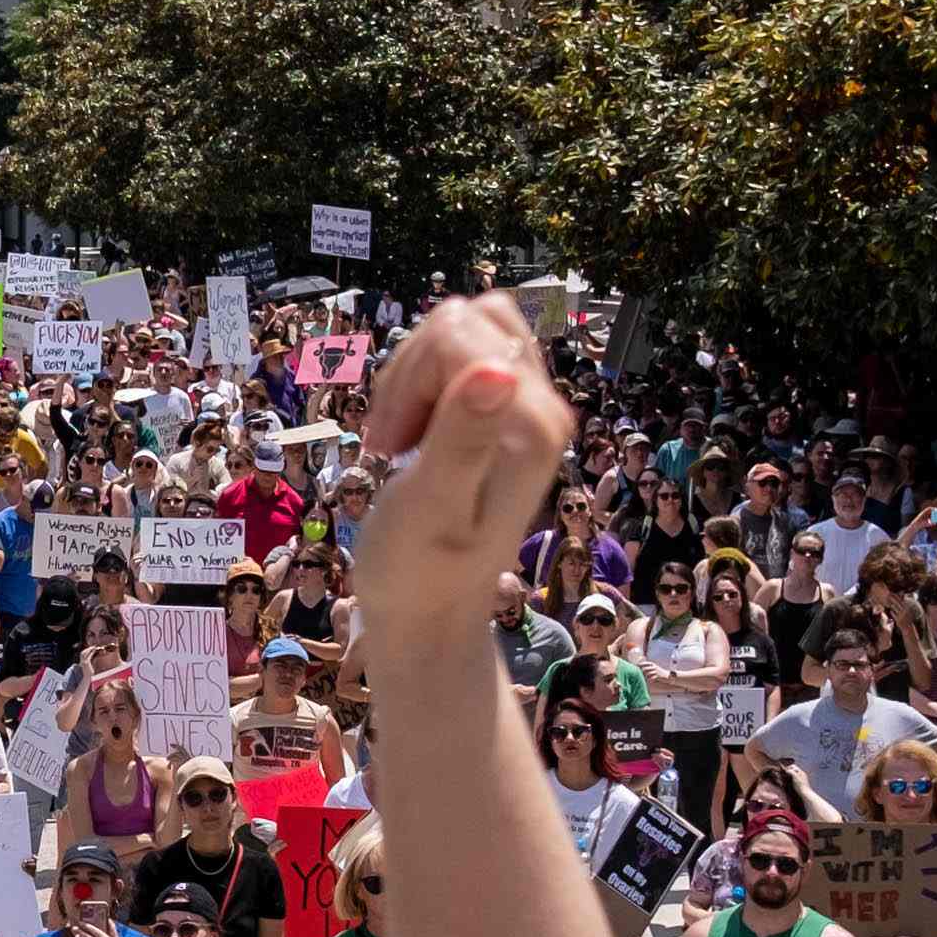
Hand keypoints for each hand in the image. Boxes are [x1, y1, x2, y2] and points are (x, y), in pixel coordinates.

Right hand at [346, 301, 569, 671]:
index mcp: (533, 425)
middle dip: (412, 372)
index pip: (458, 335)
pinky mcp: (507, 410)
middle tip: (394, 443)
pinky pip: (463, 354)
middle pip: (464, 323)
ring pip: (464, 331)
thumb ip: (464, 439)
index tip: (390, 445)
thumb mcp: (432, 508)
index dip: (409, 378)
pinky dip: (425, 382)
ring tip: (401, 439)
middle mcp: (546, 407)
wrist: (431, 613)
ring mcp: (529, 406)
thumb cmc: (419, 572)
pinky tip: (414, 433)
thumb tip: (498, 370)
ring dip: (415, 375)